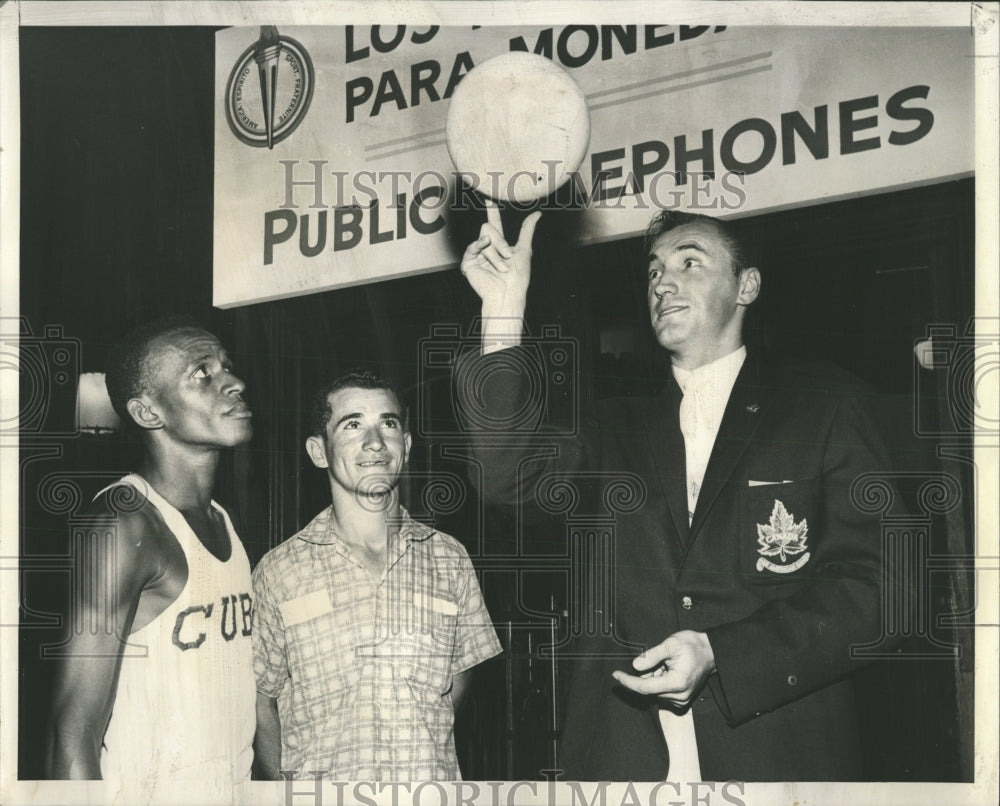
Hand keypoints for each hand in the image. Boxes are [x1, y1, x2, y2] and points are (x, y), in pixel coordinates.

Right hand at [460, 201, 540, 317]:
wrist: (508, 294)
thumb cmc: (518, 277)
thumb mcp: (524, 249)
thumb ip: (527, 230)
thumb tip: (537, 214)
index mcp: (499, 245)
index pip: (494, 224)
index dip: (492, 212)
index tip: (489, 199)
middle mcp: (487, 248)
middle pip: (489, 228)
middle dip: (501, 242)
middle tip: (508, 257)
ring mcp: (477, 255)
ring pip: (483, 236)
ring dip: (496, 254)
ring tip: (501, 268)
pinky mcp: (468, 263)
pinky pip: (473, 247)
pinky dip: (480, 246)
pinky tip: (485, 246)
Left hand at [612, 630, 715, 708]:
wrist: (711, 652)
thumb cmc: (693, 645)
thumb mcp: (671, 644)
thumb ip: (652, 656)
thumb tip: (635, 666)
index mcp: (676, 683)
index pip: (644, 687)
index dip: (628, 681)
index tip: (616, 674)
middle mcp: (679, 696)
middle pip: (648, 689)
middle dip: (646, 674)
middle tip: (658, 659)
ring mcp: (681, 700)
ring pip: (654, 690)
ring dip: (653, 676)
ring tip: (667, 663)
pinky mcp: (681, 699)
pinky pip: (661, 692)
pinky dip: (659, 680)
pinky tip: (668, 669)